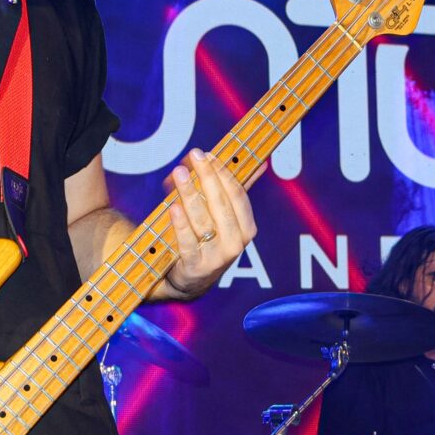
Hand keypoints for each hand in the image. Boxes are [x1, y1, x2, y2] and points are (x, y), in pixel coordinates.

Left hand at [160, 148, 259, 299]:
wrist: (189, 280)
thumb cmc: (206, 240)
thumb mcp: (224, 217)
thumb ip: (237, 190)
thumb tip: (261, 162)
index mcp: (246, 228)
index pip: (237, 195)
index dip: (223, 173)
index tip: (208, 154)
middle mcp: (235, 243)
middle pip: (220, 204)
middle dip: (207, 177)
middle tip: (194, 155)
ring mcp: (216, 257)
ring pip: (202, 220)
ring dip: (189, 193)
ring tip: (179, 173)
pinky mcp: (195, 267)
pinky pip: (187, 242)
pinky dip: (180, 223)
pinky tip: (173, 206)